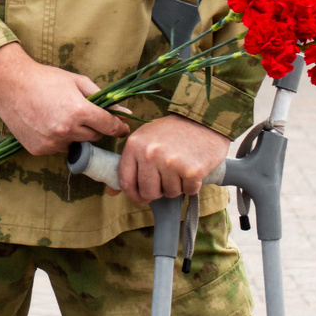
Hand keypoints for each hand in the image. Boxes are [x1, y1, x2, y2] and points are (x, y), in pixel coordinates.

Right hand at [0, 43, 128, 156]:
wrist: (10, 85)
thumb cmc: (46, 78)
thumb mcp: (77, 81)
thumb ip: (103, 97)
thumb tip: (126, 112)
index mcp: (79, 110)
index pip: (109, 126)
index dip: (119, 127)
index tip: (122, 127)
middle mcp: (67, 130)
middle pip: (95, 137)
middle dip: (93, 126)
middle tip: (82, 113)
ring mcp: (52, 142)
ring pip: (77, 144)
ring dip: (75, 134)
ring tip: (60, 116)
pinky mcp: (40, 150)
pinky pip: (59, 148)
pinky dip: (58, 139)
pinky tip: (47, 123)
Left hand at [113, 114, 228, 203]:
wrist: (203, 120)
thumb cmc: (172, 132)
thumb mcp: (146, 140)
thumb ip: (130, 164)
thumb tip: (111, 193)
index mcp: (135, 144)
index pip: (126, 181)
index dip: (133, 194)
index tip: (141, 196)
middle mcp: (150, 154)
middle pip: (147, 192)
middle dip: (157, 191)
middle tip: (166, 177)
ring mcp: (170, 163)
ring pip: (169, 193)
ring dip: (176, 186)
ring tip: (180, 166)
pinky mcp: (191, 171)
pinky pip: (188, 192)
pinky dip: (191, 185)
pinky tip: (192, 167)